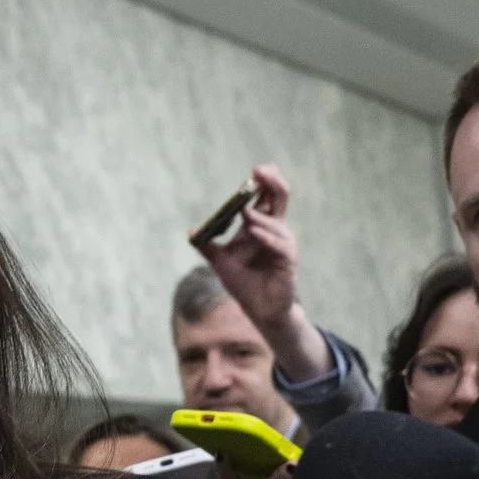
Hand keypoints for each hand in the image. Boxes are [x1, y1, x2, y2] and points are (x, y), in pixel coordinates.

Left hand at [192, 166, 329, 381]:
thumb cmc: (244, 283)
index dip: (266, 181)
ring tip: (245, 210)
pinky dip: (267, 237)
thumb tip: (191, 232)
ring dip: (261, 216)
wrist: (259, 310)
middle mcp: (275, 232)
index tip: (257, 169)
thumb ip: (208, 246)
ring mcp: (283, 246)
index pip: (267, 197)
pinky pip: (279, 246)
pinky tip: (254, 231)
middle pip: (280, 200)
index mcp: (262, 226)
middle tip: (261, 171)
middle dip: (272, 184)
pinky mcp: (287, 262)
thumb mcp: (221, 262)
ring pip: (277, 223)